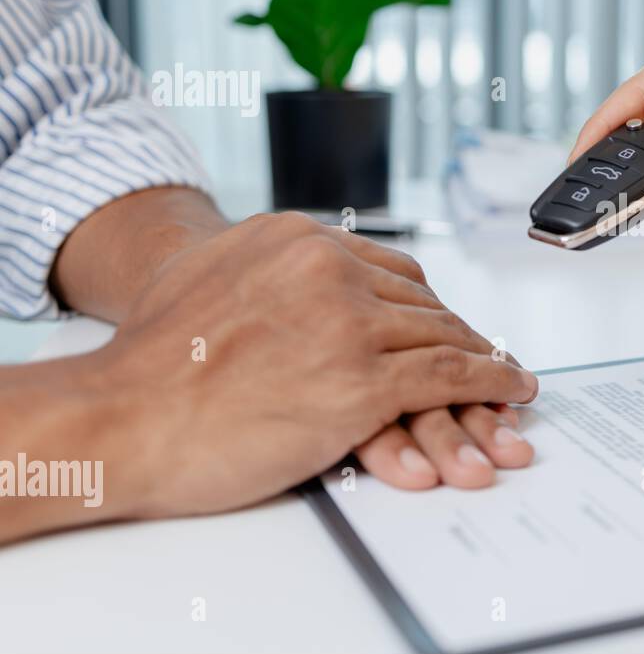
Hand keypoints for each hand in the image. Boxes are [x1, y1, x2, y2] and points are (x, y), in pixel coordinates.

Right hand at [99, 212, 537, 517]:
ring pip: (442, 336)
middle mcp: (327, 267)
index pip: (390, 271)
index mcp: (295, 237)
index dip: (424, 308)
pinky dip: (492, 384)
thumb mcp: (209, 278)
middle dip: (457, 337)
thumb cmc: (153, 363)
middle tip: (488, 359)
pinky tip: (512, 391)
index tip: (445, 328)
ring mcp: (347, 321)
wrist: (121, 416)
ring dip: (484, 363)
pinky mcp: (361, 379)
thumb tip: (304, 275)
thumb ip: (267, 269)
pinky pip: (451, 376)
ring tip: (510, 380)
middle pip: (421, 303)